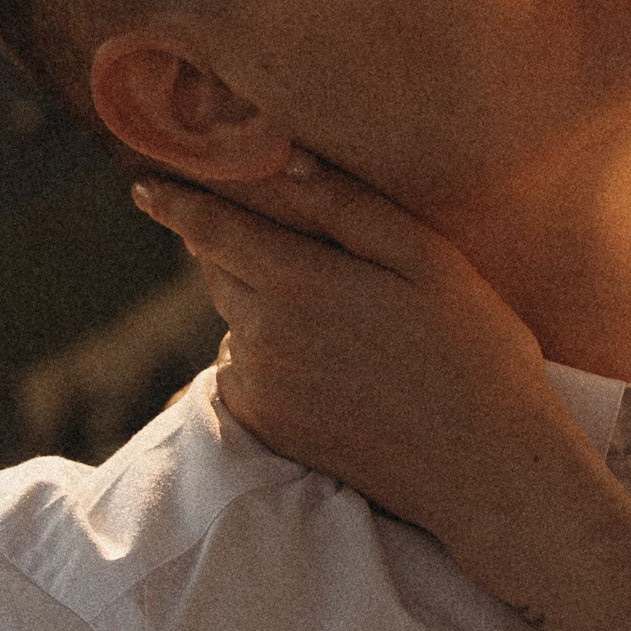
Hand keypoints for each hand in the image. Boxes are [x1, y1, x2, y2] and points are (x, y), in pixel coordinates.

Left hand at [132, 156, 593, 591]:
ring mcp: (261, 388)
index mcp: (298, 281)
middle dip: (237, 250)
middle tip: (297, 251)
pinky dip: (269, 358)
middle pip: (220, 272)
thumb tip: (288, 162)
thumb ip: (350, 206)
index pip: (211, 228)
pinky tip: (332, 367)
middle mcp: (263, 335)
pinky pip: (246, 373)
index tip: (145, 187)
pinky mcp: (268, 429)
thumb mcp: (427, 258)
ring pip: (236, 322)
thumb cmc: (474, 351)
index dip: (177, 203)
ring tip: (340, 322)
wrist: (486, 468)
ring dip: (261, 307)